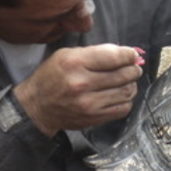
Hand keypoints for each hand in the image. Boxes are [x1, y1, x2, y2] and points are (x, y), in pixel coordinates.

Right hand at [14, 44, 143, 135]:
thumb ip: (94, 52)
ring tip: (126, 80)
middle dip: (133, 69)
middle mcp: (82, 83)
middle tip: (133, 67)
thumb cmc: (52, 77)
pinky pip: (123, 108)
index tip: (132, 55)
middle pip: (124, 74)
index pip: (114, 57)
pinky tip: (119, 95)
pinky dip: (126, 100)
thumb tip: (124, 53)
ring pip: (126, 92)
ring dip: (131, 84)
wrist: (37, 107)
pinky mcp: (94, 118)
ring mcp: (89, 103)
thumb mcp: (66, 55)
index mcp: (75, 63)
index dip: (129, 55)